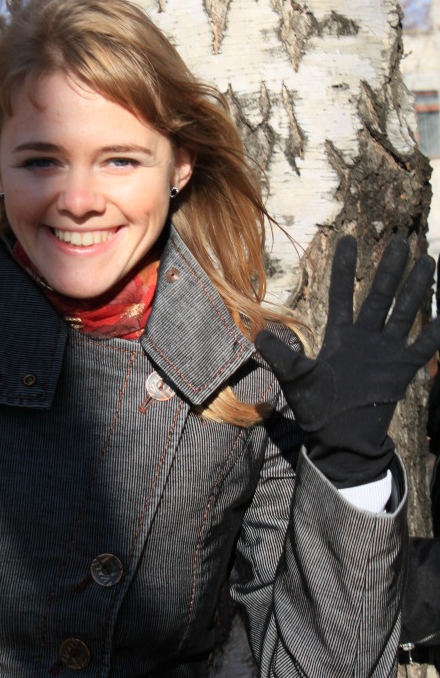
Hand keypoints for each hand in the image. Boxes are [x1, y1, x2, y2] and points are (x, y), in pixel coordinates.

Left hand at [255, 236, 439, 487]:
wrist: (340, 439)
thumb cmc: (316, 410)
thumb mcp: (296, 379)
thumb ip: (281, 356)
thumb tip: (256, 335)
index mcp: (339, 336)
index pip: (343, 293)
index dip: (345, 268)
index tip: (349, 238)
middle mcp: (365, 338)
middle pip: (379, 296)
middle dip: (390, 269)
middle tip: (401, 241)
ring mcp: (385, 352)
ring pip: (404, 313)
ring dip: (416, 289)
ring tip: (428, 261)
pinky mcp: (401, 370)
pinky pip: (422, 347)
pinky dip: (434, 333)